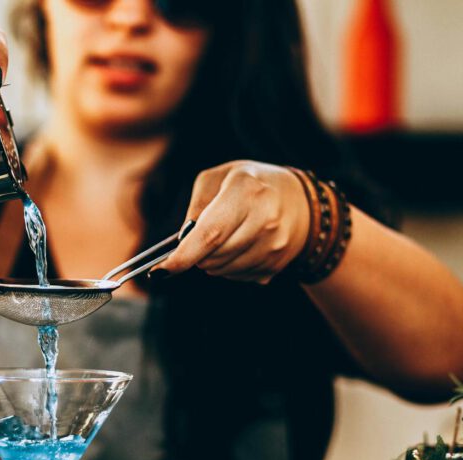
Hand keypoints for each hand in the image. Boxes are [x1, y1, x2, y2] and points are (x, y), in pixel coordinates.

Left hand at [154, 161, 310, 284]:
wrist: (300, 200)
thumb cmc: (251, 184)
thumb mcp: (218, 178)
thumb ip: (196, 206)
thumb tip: (182, 242)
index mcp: (247, 191)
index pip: (211, 233)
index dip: (184, 255)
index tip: (162, 269)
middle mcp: (265, 219)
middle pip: (214, 256)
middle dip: (196, 254)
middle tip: (202, 238)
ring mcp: (274, 245)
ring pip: (223, 270)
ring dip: (213, 262)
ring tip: (224, 239)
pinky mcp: (277, 264)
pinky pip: (238, 277)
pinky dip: (229, 267)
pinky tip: (239, 247)